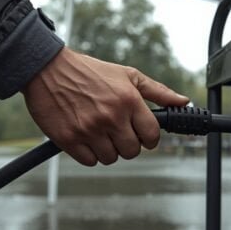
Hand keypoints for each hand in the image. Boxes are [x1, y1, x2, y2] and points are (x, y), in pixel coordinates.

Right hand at [22, 47, 189, 165]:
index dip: (149, 138)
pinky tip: (85, 137)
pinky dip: (89, 154)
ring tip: (99, 132)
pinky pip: (90, 161)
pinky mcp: (69, 139)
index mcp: (128, 100)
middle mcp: (111, 116)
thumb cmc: (90, 71)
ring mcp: (90, 129)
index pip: (152, 135)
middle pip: (132, 151)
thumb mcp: (127, 75)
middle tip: (117, 132)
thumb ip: (157, 91)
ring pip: (111, 158)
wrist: (47, 68)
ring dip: (108, 149)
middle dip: (128, 144)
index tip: (142, 134)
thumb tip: (183, 102)